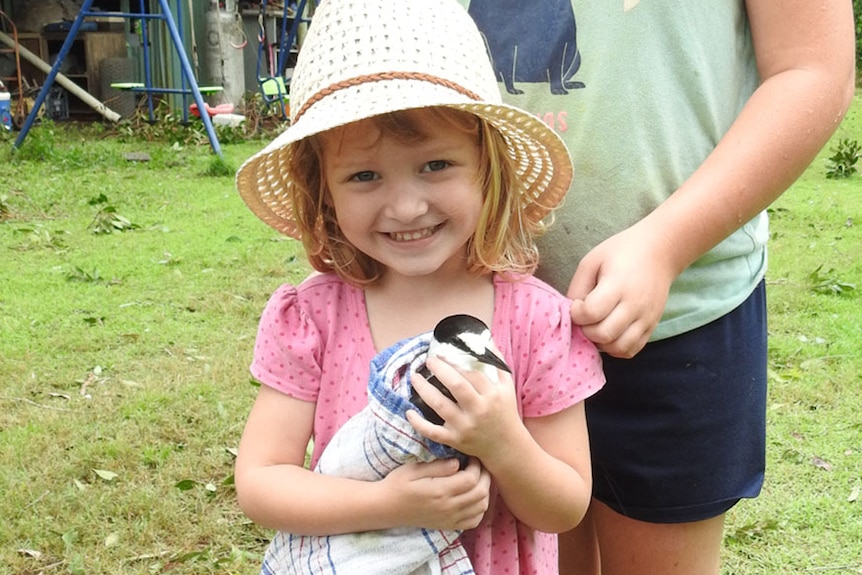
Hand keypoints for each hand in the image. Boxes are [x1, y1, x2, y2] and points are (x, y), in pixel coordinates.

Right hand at [383, 457, 490, 529]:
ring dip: (485, 491)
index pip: (470, 479)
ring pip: (481, 507)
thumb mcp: (413, 469)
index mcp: (439, 491)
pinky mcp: (448, 526)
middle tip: (479, 466)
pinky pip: (474, 521)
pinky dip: (480, 509)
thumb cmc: (398, 484)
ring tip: (477, 479)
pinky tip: (473, 497)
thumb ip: (437, 466)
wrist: (386, 508)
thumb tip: (458, 462)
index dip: (476, 466)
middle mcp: (447, 508)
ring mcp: (449, 519)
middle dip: (485, 477)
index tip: (471, 457)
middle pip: (480, 493)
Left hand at [407, 356, 523, 463]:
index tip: (442, 353)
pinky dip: (419, 423)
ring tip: (415, 378)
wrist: (506, 447)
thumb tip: (485, 340)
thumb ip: (498, 363)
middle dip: (440, 370)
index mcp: (491, 395)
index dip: (455, 361)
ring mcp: (465, 427)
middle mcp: (478, 411)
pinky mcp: (455, 440)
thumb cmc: (505, 412)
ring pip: (440, 406)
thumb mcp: (507, 387)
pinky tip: (409, 412)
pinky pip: (433, 432)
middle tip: (428, 360)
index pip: (472, 373)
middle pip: (456, 386)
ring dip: (424, 390)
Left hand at [566, 224, 677, 357]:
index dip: (576, 313)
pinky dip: (616, 348)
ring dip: (601, 343)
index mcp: (618, 284)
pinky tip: (610, 333)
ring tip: (596, 327)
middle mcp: (635, 304)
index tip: (578, 304)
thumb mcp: (592, 261)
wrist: (659, 251)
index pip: (591, 313)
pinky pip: (631, 350)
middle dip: (586, 331)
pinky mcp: (652, 326)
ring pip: (618, 348)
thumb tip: (570, 314)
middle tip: (585, 318)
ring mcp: (647, 318)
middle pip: (603, 334)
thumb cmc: (620, 253)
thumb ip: (577, 288)